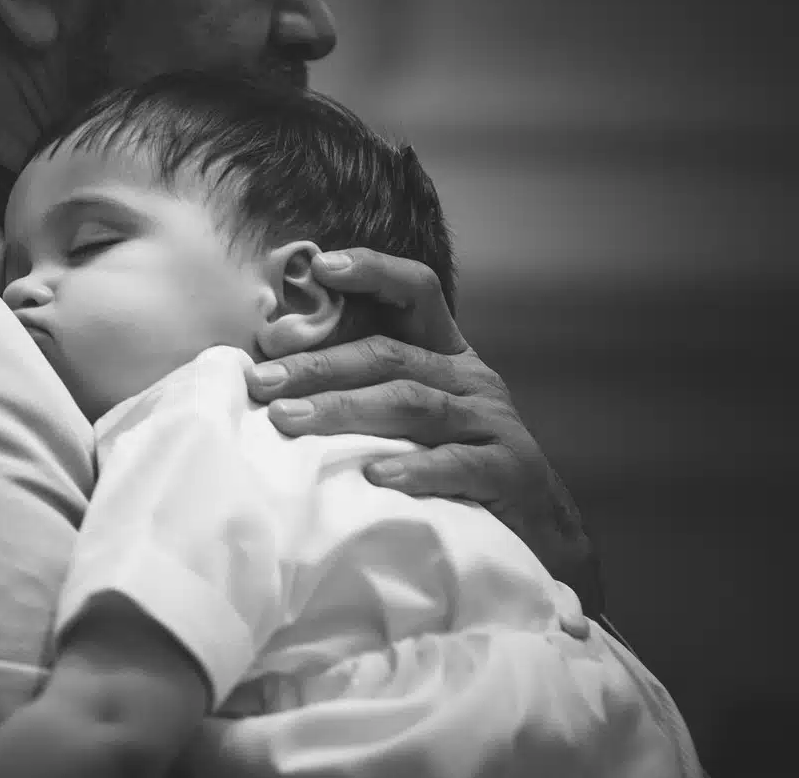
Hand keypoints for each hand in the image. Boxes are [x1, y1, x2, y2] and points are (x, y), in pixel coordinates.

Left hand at [244, 249, 601, 613]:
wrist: (535, 531)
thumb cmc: (449, 467)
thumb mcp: (408, 417)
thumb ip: (361, 388)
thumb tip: (272, 374)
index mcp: (445, 353)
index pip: (415, 291)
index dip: (372, 271)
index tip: (321, 266)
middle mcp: (470, 377)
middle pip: (390, 354)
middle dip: (319, 364)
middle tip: (263, 380)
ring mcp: (492, 422)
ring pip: (412, 403)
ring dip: (344, 409)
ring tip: (289, 419)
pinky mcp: (509, 470)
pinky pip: (457, 465)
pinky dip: (414, 470)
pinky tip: (374, 477)